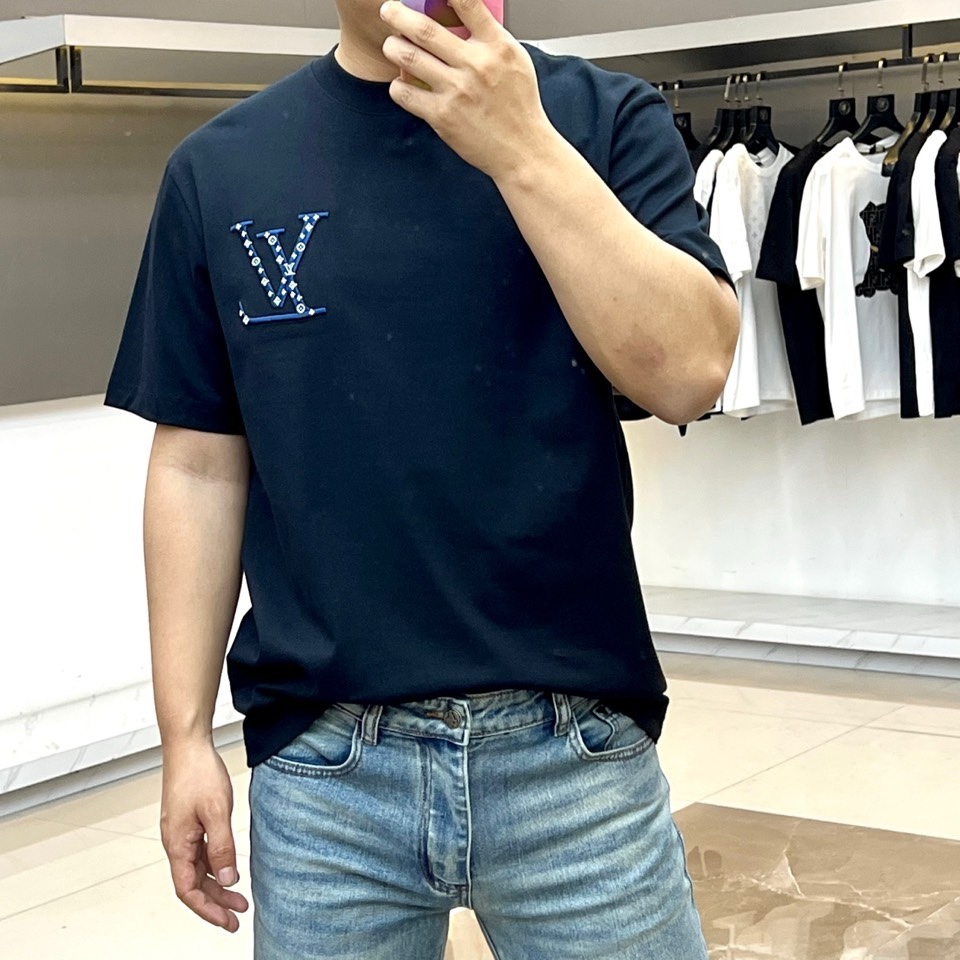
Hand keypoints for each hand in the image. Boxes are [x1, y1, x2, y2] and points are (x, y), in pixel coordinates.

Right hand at [159, 740, 249, 932]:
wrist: (188, 745)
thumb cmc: (198, 773)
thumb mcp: (216, 812)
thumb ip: (222, 848)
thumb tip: (228, 880)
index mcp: (178, 844)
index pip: (188, 890)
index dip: (207, 909)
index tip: (227, 921)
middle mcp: (176, 842)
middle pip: (193, 883)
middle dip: (215, 902)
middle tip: (238, 915)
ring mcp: (181, 832)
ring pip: (197, 868)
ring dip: (217, 884)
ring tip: (239, 896)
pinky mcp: (188, 821)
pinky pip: (199, 852)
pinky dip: (214, 865)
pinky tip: (229, 867)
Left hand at [379, 0, 556, 181]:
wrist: (522, 150)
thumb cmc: (519, 107)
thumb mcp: (515, 61)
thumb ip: (490, 37)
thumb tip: (465, 14)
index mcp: (497, 46)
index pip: (467, 2)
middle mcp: (476, 65)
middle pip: (425, 29)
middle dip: (397, 15)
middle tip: (388, 11)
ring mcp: (457, 91)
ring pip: (409, 58)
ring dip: (393, 48)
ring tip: (391, 46)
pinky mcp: (442, 116)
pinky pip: (406, 94)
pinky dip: (397, 86)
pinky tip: (401, 84)